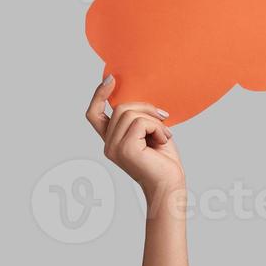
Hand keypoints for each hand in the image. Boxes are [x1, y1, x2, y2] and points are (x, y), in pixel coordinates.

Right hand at [85, 75, 184, 206]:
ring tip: (164, 134)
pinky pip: (141, 122)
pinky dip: (157, 127)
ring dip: (153, 120)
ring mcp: (114, 148)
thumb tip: (139, 98)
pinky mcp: (125, 149)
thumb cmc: (164, 162)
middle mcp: (108, 145)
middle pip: (120, 108)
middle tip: (164, 118)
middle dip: (145, 108)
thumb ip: (139, 118)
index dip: (99, 95)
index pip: (94, 114)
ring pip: (130, 113)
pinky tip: (164, 139)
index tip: (111, 79)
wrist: (171, 186)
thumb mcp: (150, 133)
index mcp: (112, 140)